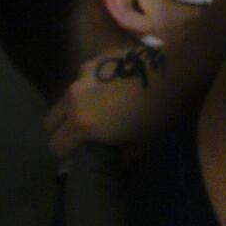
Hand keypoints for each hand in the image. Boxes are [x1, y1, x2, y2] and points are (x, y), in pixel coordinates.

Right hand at [44, 45, 172, 158]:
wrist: (174, 71)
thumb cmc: (159, 113)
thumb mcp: (142, 144)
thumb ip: (119, 157)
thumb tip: (109, 164)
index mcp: (81, 124)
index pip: (55, 146)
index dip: (67, 154)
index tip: (81, 154)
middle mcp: (72, 99)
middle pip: (50, 121)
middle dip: (62, 130)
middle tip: (84, 133)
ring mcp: (80, 77)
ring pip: (65, 98)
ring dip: (75, 107)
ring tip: (101, 107)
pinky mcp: (92, 61)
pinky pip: (82, 80)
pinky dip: (90, 87)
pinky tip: (112, 86)